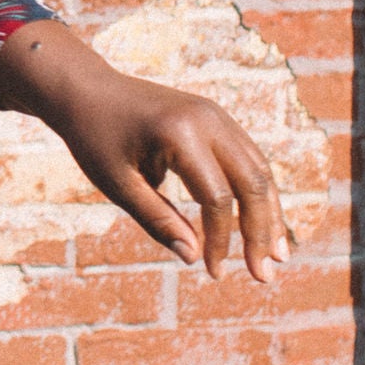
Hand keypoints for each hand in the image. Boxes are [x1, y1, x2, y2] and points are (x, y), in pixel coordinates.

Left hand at [0, 19, 290, 281]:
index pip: (217, 197)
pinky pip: (248, 158)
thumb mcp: (116, 183)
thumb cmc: (94, 137)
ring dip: (271, 214)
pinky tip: (260, 224)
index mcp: (179, 134)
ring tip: (278, 256)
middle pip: (253, 183)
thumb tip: (194, 258)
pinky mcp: (217, 118)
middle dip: (262, 232)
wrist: (86, 88)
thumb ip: (157, 219)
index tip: (213, 272)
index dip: (220, 240)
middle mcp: (208, 120)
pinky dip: (257, 192)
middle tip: (265, 276)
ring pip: (259, 170)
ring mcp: (217, 115)